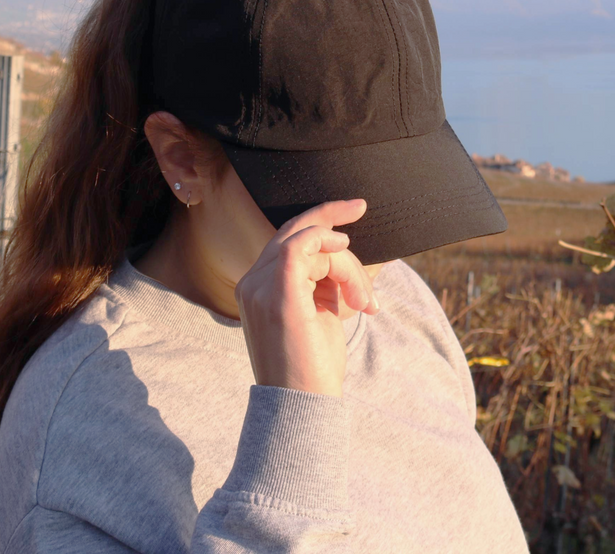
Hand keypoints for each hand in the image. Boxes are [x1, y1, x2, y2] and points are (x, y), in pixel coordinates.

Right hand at [234, 199, 379, 396]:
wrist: (303, 407)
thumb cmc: (313, 367)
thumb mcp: (318, 314)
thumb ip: (320, 283)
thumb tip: (340, 256)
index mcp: (257, 288)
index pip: (287, 241)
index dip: (319, 221)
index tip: (353, 210)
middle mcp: (252, 283)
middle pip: (295, 232)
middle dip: (332, 219)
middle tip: (362, 206)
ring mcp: (260, 288)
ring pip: (307, 241)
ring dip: (346, 263)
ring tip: (362, 302)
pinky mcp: (279, 295)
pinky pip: (300, 245)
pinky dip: (326, 241)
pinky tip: (345, 250)